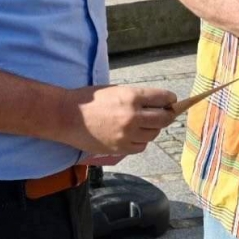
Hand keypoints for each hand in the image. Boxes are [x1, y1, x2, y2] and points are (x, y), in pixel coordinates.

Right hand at [61, 85, 175, 155]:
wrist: (67, 116)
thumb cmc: (90, 99)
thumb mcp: (117, 90)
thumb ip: (138, 97)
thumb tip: (159, 103)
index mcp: (131, 97)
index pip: (163, 98)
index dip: (170, 99)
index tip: (171, 100)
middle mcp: (132, 116)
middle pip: (164, 118)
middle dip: (168, 114)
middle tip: (166, 112)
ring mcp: (127, 134)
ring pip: (154, 134)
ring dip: (153, 128)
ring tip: (144, 122)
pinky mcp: (120, 148)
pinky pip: (141, 146)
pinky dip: (141, 140)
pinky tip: (134, 134)